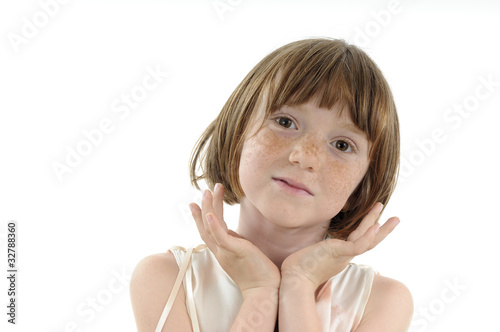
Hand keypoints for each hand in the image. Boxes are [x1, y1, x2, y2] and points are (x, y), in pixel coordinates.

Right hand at [190, 183, 280, 296]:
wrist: (265, 290)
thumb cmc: (258, 273)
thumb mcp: (243, 252)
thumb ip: (236, 242)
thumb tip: (232, 232)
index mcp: (222, 251)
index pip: (208, 231)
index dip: (201, 217)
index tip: (195, 203)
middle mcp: (221, 251)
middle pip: (206, 226)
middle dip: (204, 207)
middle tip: (203, 191)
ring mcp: (226, 251)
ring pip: (211, 227)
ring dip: (208, 208)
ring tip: (207, 192)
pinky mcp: (235, 251)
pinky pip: (221, 237)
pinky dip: (214, 225)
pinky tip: (210, 214)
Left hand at [280, 202, 399, 290]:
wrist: (294, 278)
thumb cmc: (300, 267)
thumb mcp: (315, 253)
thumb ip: (322, 249)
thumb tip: (319, 244)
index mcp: (342, 256)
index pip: (360, 242)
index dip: (370, 231)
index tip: (376, 221)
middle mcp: (346, 256)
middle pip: (370, 242)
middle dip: (384, 230)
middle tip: (396, 218)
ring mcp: (343, 255)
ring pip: (368, 241)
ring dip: (380, 227)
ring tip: (391, 214)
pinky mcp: (338, 253)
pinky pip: (357, 245)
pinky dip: (367, 236)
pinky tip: (375, 225)